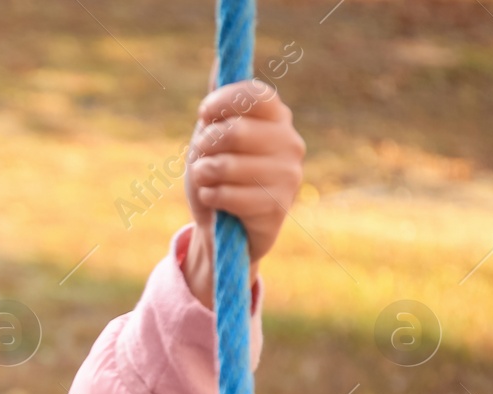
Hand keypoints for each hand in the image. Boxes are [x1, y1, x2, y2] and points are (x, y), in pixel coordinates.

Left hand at [182, 79, 304, 307]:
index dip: (223, 100)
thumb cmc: (218, 178)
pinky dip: (210, 197)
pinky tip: (215, 201)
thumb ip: (218, 105)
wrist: (225, 232)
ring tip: (207, 180)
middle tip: (201, 157)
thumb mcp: (213, 138)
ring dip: (203, 174)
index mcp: (278, 120)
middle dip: (204, 145)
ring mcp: (288, 177)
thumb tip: (219, 62)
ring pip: (227, 166)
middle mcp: (291, 144)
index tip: (203, 113)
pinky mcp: (276, 209)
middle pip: (235, 130)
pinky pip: (228, 195)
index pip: (256, 95)